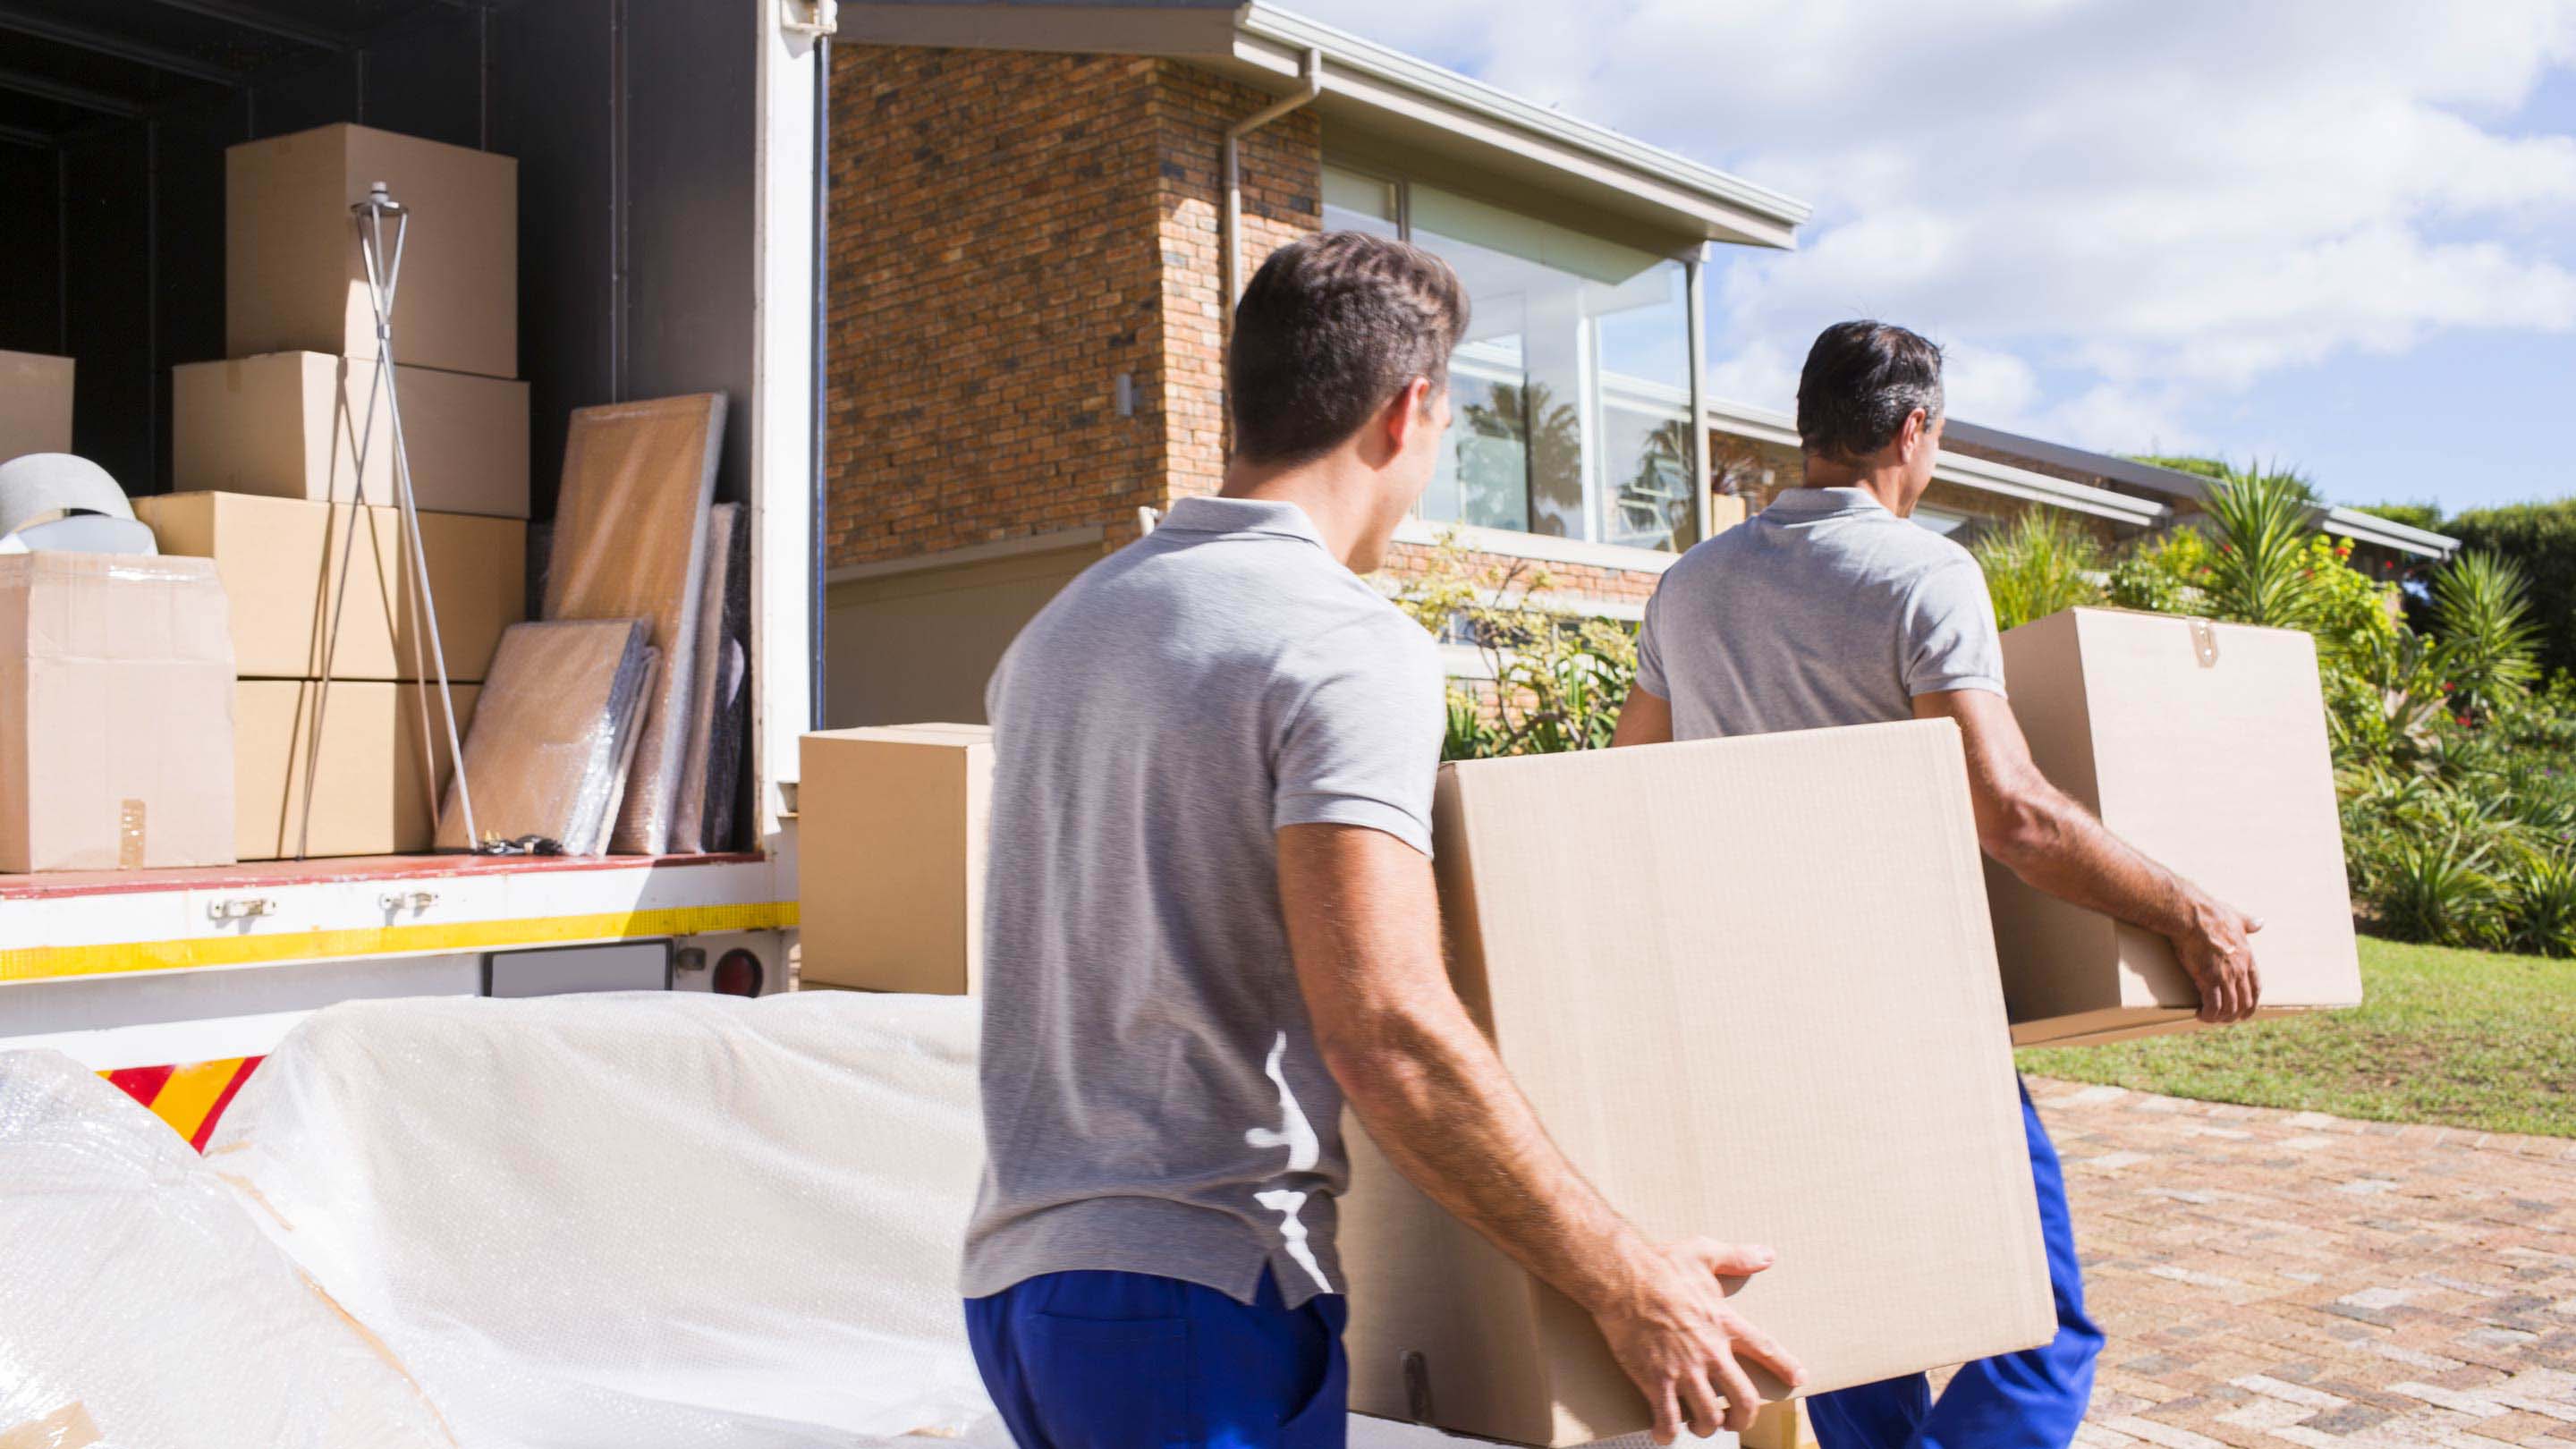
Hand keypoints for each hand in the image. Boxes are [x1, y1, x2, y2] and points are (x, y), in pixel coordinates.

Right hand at [1592, 1237, 1806, 1442]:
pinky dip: (1666, 1431)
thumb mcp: (1703, 1252)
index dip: (1785, 1366)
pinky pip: (1667, 1418)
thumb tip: (1767, 1255)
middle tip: (1736, 1422)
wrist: (1621, 1277)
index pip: (1765, 1349)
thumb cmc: (1660, 1263)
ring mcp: (1683, 1369)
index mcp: (1724, 1323)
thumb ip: (1737, 1257)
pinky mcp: (1655, 1379)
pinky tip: (1662, 1433)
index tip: (1798, 1379)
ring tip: (1700, 1426)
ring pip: (1708, 1416)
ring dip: (1706, 1427)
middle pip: (1743, 1399)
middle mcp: (1710, 1351)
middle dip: (1743, 1418)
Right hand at [2170, 894, 2261, 1023]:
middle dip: (2236, 1014)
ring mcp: (2225, 976)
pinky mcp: (2208, 980)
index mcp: (2247, 957)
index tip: (2246, 1010)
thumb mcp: (2235, 917)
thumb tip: (2260, 922)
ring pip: (2230, 1007)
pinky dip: (2209, 1014)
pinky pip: (2213, 1006)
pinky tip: (2200, 1014)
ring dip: (2221, 1017)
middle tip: (2225, 1019)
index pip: (2256, 986)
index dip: (2252, 1001)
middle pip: (2245, 1001)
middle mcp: (2239, 970)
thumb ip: (2248, 922)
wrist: (2192, 916)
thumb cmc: (2210, 914)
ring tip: (2210, 1018)